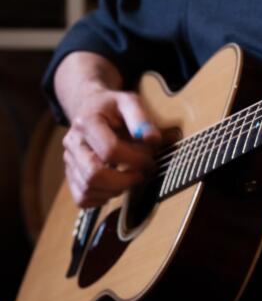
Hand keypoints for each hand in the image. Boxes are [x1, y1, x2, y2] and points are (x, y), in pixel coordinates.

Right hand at [62, 87, 161, 207]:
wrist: (91, 108)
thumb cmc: (113, 107)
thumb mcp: (130, 102)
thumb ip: (142, 119)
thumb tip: (153, 140)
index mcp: (87, 122)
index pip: (110, 150)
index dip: (135, 160)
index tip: (150, 160)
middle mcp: (73, 143)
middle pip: (94, 174)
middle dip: (124, 180)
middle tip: (142, 175)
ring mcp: (69, 160)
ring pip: (88, 189)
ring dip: (116, 190)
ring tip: (131, 178)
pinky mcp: (70, 174)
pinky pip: (82, 198)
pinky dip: (102, 198)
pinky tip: (116, 186)